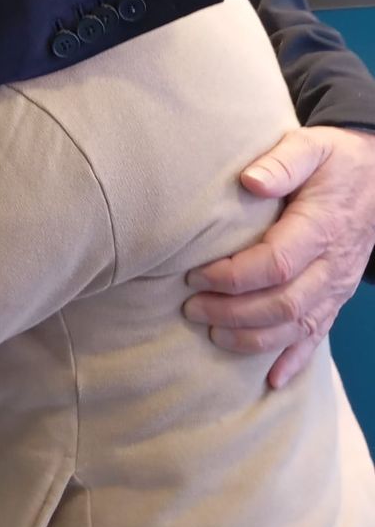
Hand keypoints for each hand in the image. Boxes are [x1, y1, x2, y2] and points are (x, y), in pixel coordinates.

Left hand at [184, 126, 374, 386]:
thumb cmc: (335, 160)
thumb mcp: (311, 146)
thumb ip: (281, 162)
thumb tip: (249, 181)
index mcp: (320, 227)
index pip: (275, 264)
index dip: (232, 276)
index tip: (193, 275)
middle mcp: (331, 265)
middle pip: (283, 303)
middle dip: (233, 313)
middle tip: (191, 308)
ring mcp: (336, 287)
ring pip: (296, 326)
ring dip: (253, 339)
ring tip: (212, 334)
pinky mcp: (336, 298)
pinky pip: (318, 337)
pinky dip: (295, 361)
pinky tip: (272, 380)